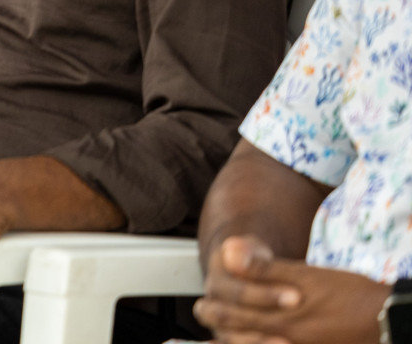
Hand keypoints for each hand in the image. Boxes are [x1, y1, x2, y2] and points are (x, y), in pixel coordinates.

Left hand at [193, 235, 388, 343]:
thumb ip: (265, 269)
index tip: (201, 305)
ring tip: (221, 333)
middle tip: (204, 313)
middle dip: (219, 325)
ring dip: (236, 338)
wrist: (385, 319)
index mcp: (280, 317)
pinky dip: (258, 342)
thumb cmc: (349, 294)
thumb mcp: (307, 276)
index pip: (232, 315)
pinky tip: (252, 338)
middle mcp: (285, 337)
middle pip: (238, 336)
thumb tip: (228, 252)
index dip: (214, 309)